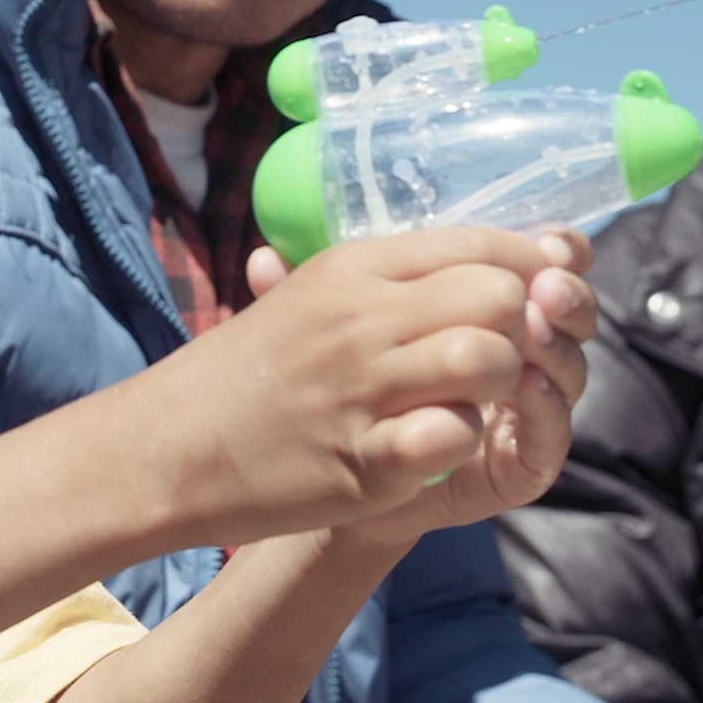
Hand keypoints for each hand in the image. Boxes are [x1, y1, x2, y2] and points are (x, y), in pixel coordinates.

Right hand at [122, 226, 591, 549]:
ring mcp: (364, 387)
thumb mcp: (312, 294)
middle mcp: (363, 316)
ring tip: (473, 401)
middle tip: (501, 358)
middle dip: (522, 331)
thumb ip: (396, 274)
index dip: (530, 272)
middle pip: (502, 297)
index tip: (531, 300)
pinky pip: (454, 435)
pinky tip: (437, 445)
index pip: (484, 244)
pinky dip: (461, 442)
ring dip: (501, 387)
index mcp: (356, 266)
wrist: (171, 444)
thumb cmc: (252, 370)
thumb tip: (486, 252)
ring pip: (489, 359)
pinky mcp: (365, 459)